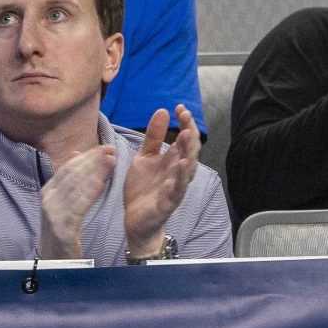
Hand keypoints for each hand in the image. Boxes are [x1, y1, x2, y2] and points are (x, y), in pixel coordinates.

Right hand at [37, 142, 114, 258]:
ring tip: (111, 160)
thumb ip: (71, 181)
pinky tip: (103, 183)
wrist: (55, 260)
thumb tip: (76, 154)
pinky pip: (77, 205)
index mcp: (50, 190)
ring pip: (74, 186)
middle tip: (111, 149)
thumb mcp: (67, 203)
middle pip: (71, 173)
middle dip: (92, 159)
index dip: (88, 156)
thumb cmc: (64, 230)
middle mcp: (48, 197)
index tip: (105, 146)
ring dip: (94, 171)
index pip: (69, 167)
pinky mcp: (59, 226)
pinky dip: (90, 192)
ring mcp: (52, 211)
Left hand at [121, 107, 200, 257]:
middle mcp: (178, 172)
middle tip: (185, 115)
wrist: (136, 220)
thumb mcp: (144, 158)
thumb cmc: (144, 189)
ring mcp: (176, 186)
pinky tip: (182, 164)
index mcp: (173, 161)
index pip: (184, 138)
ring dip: (189, 152)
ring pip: (189, 167)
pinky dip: (182, 176)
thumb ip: (153, 137)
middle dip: (189, 132)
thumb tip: (162, 111)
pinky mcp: (169, 201)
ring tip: (187, 135)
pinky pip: (178, 188)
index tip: (179, 107)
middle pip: (191, 149)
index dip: (185, 123)